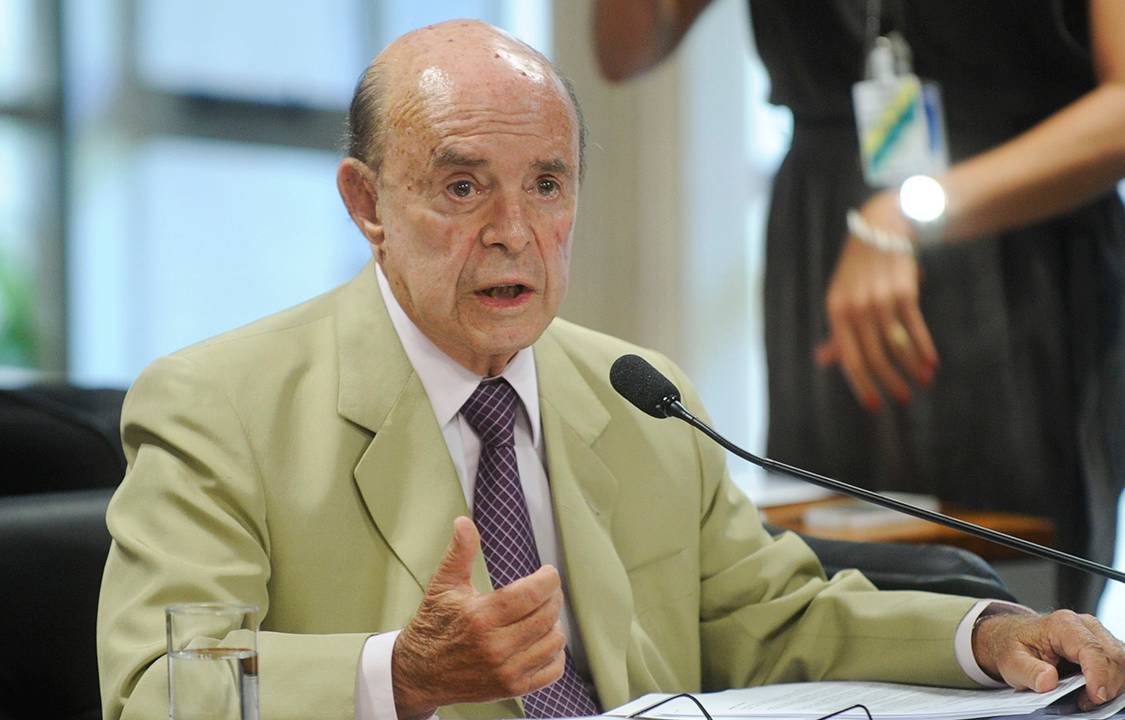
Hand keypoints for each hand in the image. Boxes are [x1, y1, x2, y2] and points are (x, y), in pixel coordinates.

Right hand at [391, 517, 566, 719]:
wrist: (419, 672)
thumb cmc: (434, 625)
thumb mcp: (444, 585)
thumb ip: (460, 553)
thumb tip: (463, 523)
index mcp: (480, 617)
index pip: (532, 594)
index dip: (548, 579)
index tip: (548, 573)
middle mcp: (495, 646)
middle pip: (546, 615)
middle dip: (553, 597)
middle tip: (545, 590)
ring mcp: (505, 670)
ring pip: (553, 641)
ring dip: (553, 624)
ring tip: (541, 614)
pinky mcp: (511, 687)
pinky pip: (552, 670)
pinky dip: (554, 654)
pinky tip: (541, 640)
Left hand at [817, 192, 938, 411]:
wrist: (881, 228)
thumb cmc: (858, 271)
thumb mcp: (841, 298)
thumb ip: (836, 332)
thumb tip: (823, 361)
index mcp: (836, 311)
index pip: (848, 358)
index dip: (861, 384)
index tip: (873, 406)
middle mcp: (856, 307)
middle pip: (873, 356)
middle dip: (889, 382)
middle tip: (903, 400)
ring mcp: (880, 298)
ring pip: (896, 345)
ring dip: (911, 368)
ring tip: (923, 382)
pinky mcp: (904, 290)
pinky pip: (915, 327)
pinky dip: (924, 348)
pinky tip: (931, 363)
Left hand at [973, 610, 1124, 709]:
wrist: (1013, 637)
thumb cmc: (1014, 647)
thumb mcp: (1011, 662)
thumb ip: (1029, 671)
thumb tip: (1048, 681)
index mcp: (1062, 624)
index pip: (1092, 649)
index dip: (1098, 675)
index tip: (1095, 697)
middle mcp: (1085, 625)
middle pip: (1113, 656)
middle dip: (1108, 684)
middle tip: (1087, 703)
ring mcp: (1097, 634)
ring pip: (1121, 660)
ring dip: (1113, 684)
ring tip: (1089, 698)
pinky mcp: (1103, 646)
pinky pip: (1119, 664)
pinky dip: (1113, 681)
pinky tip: (1095, 691)